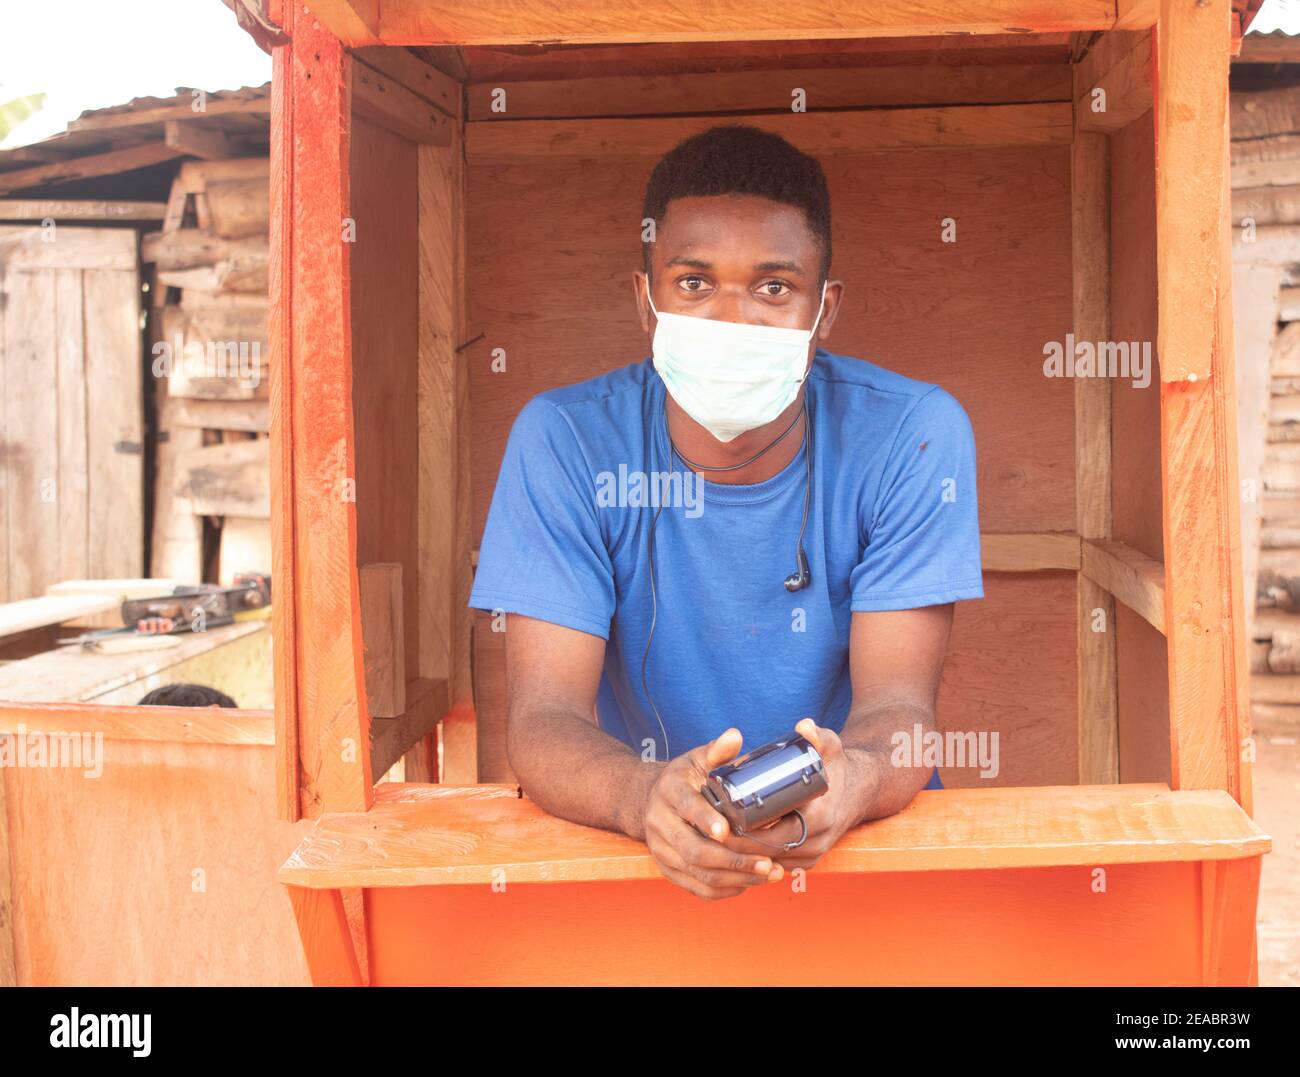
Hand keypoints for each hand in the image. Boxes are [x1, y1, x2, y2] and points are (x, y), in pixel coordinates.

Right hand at [639, 727, 785, 900]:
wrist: (649, 801)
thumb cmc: (684, 780)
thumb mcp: (696, 759)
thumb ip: (717, 750)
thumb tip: (735, 736)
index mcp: (669, 792)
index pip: (687, 808)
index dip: (706, 820)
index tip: (728, 831)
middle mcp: (660, 824)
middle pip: (695, 850)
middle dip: (734, 860)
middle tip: (767, 862)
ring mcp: (662, 851)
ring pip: (699, 874)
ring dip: (736, 878)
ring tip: (769, 873)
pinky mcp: (669, 870)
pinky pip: (697, 888)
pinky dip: (725, 890)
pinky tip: (750, 883)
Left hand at [724, 718, 873, 872]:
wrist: (860, 791)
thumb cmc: (838, 768)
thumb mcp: (831, 747)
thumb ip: (818, 735)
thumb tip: (803, 726)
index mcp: (818, 818)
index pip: (772, 835)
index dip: (744, 834)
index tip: (719, 822)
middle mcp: (816, 843)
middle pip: (766, 852)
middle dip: (736, 845)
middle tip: (709, 830)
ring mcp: (812, 855)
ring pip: (769, 862)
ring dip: (743, 855)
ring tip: (715, 839)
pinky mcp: (808, 861)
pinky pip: (777, 865)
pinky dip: (756, 859)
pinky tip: (734, 849)